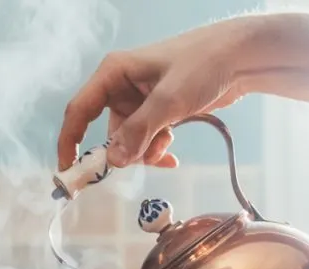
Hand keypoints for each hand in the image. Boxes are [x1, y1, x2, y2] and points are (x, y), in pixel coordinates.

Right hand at [58, 18, 256, 169]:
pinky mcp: (157, 110)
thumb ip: (139, 131)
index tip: (68, 170)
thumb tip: (114, 160)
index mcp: (113, 73)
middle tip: (137, 166)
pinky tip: (172, 153)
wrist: (240, 57)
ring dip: (145, 152)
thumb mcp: (169, 100)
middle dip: (122, 152)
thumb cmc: (202, 64)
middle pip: (107, 132)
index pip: (79, 111)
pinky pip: (146, 139)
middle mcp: (121, 86)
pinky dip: (157, 149)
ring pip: (129, 140)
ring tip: (167, 150)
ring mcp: (140, 100)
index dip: (69, 141)